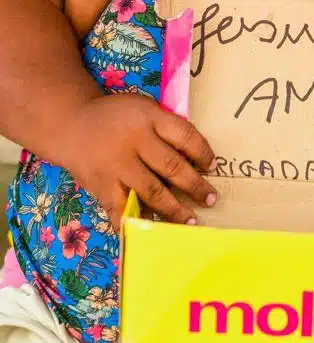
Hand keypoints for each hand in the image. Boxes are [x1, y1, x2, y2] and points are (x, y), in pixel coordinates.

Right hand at [60, 93, 216, 227]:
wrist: (71, 124)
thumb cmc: (115, 117)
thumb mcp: (144, 108)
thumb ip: (165, 127)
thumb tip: (195, 158)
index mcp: (149, 118)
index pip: (185, 136)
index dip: (203, 153)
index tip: (212, 166)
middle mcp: (135, 142)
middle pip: (172, 167)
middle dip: (195, 186)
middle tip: (211, 199)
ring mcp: (117, 167)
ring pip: (152, 192)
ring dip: (174, 209)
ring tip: (190, 220)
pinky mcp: (102, 186)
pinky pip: (122, 210)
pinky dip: (137, 223)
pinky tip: (151, 233)